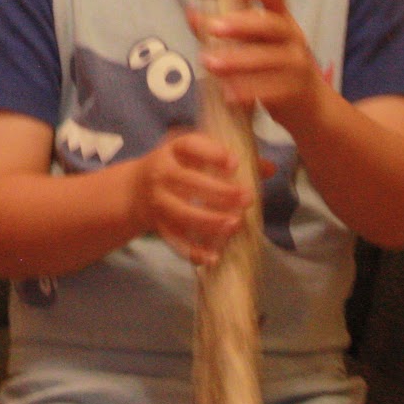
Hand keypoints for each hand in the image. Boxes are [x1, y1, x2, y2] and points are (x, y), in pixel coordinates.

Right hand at [132, 130, 252, 264]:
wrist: (134, 188)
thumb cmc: (177, 167)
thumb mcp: (195, 154)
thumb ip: (232, 160)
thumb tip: (269, 169)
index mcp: (173, 150)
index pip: (189, 146)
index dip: (212, 154)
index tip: (234, 164)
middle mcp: (161, 173)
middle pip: (188, 182)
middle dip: (220, 193)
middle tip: (247, 198)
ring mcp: (158, 200)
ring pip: (182, 213)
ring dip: (210, 221)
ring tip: (235, 224)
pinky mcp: (158, 224)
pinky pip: (174, 239)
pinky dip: (192, 250)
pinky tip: (213, 257)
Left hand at [192, 0, 327, 130]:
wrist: (309, 102)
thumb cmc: (273, 65)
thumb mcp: (253, 42)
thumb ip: (223, 28)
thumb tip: (192, 12)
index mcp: (281, 19)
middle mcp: (292, 37)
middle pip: (272, 25)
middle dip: (242, 25)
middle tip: (212, 28)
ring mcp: (296, 63)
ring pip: (270, 58)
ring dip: (238, 60)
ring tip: (210, 63)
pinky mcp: (294, 89)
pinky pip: (271, 88)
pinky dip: (248, 90)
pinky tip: (227, 93)